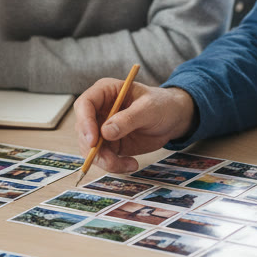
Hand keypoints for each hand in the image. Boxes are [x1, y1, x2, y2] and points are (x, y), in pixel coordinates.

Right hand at [74, 81, 197, 173]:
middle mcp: (99, 110)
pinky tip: (131, 164)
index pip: (85, 104)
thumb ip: (128, 119)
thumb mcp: (149, 108)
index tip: (93, 141)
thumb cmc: (161, 105)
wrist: (173, 118)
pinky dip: (114, 165)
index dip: (85, 122)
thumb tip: (106, 132)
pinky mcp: (109, 144)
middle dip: (93, 148)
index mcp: (105, 92)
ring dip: (105, 160)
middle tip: (111, 160)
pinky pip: (103, 157)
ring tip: (129, 164)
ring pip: (90, 148)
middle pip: (83, 130)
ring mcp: (102, 128)